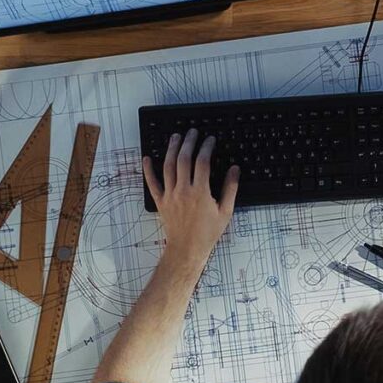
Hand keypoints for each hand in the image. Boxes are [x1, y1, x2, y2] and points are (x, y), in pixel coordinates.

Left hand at [142, 129, 239, 270]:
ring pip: (168, 166)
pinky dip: (148, 170)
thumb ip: (230, 188)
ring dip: (172, 149)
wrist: (187, 249)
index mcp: (201, 192)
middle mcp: (183, 191)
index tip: (210, 140)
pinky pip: (152, 183)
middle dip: (189, 142)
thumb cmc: (208, 233)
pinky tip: (147, 158)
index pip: (203, 162)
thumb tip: (234, 170)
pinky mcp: (161, 201)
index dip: (206, 147)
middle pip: (184, 159)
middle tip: (192, 132)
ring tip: (176, 137)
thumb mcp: (225, 211)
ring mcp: (170, 195)